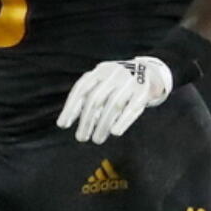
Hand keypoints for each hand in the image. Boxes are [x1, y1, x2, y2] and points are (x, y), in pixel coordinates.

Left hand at [58, 56, 172, 142]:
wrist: (147, 70)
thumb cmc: (116, 84)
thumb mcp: (101, 84)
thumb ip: (86, 99)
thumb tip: (65, 121)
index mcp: (100, 71)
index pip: (81, 89)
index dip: (71, 108)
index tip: (63, 125)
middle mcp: (114, 73)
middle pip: (96, 99)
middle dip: (86, 121)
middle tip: (81, 138)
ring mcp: (129, 81)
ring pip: (114, 105)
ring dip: (103, 125)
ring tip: (97, 139)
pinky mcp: (143, 91)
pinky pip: (132, 108)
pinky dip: (123, 121)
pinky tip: (115, 132)